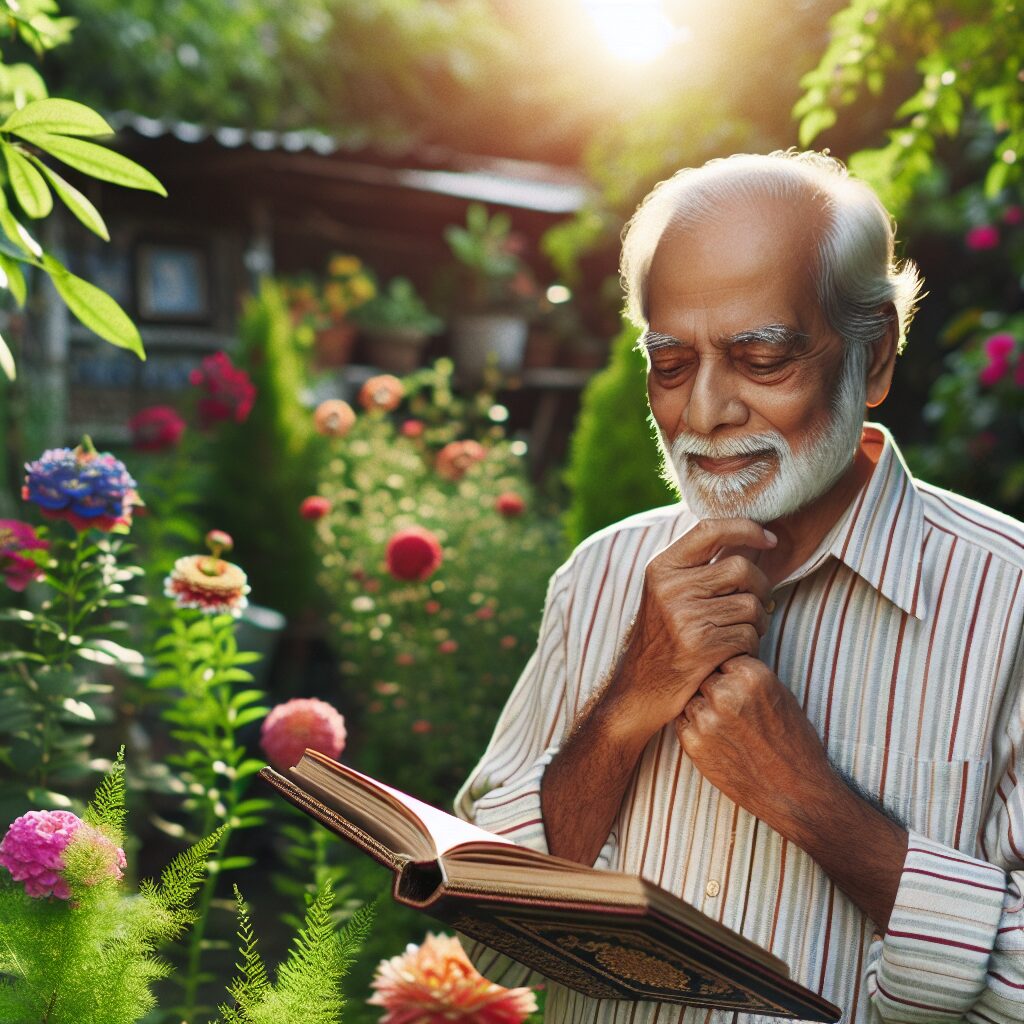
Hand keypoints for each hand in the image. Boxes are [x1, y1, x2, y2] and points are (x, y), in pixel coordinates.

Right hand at [606, 518, 775, 740]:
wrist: (639, 690)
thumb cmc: (662, 638)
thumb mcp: (666, 593)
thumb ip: (696, 566)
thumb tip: (747, 536)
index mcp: (662, 568)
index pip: (711, 529)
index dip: (747, 528)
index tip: (770, 538)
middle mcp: (670, 588)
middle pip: (741, 568)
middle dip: (760, 587)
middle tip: (753, 606)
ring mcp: (684, 616)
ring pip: (752, 605)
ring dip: (757, 622)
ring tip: (738, 632)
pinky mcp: (701, 646)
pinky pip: (750, 635)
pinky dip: (751, 646)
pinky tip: (732, 653)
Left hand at [674, 655, 831, 830]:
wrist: (796, 791)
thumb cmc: (793, 742)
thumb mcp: (779, 694)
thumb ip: (748, 674)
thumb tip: (720, 657)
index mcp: (752, 675)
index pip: (722, 655)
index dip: (727, 671)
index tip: (735, 685)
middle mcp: (726, 693)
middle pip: (703, 675)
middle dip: (711, 688)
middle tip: (730, 709)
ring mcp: (706, 718)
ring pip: (689, 697)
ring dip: (700, 707)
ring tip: (726, 727)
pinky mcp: (693, 743)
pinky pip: (681, 721)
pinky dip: (692, 727)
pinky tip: (716, 739)